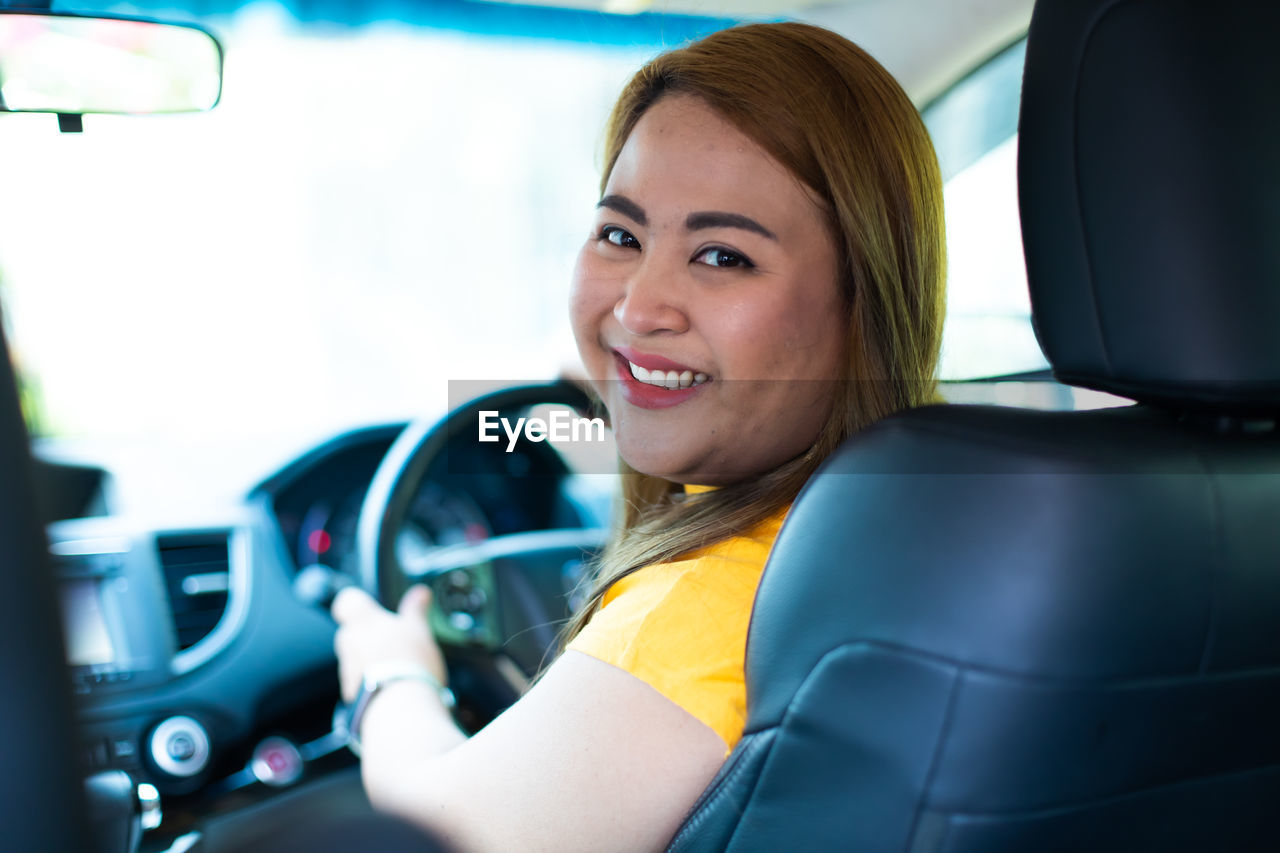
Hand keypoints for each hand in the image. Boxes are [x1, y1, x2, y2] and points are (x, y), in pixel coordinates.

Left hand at [331, 584, 446, 702]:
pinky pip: (359, 683)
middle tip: (395, 643)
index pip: (346, 601)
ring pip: (355, 659)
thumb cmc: (409, 663)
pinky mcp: (350, 696)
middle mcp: (348, 642)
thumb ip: (415, 610)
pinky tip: (393, 688)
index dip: (356, 603)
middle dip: (370, 637)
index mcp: (362, 620)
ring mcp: (347, 670)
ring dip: (371, 662)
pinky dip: (372, 684)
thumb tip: (420, 593)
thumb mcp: (419, 630)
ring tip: (399, 670)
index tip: (372, 608)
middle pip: (352, 632)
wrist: (398, 709)